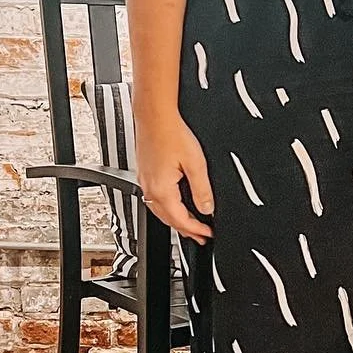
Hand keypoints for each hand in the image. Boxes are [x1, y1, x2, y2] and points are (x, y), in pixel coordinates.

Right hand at [135, 111, 213, 242]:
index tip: (208, 235)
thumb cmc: (172, 133)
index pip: (180, 220)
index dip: (196, 230)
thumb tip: (207, 208)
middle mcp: (150, 188)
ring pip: (159, 211)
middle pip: (168, 219)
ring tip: (189, 225)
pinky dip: (166, 208)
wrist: (154, 115)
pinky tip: (173, 205)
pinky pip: (154, 199)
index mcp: (162, 190)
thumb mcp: (196, 164)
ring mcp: (145, 181)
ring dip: (175, 220)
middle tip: (200, 237)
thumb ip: (202, 189)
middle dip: (186, 230)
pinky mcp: (144, 172)